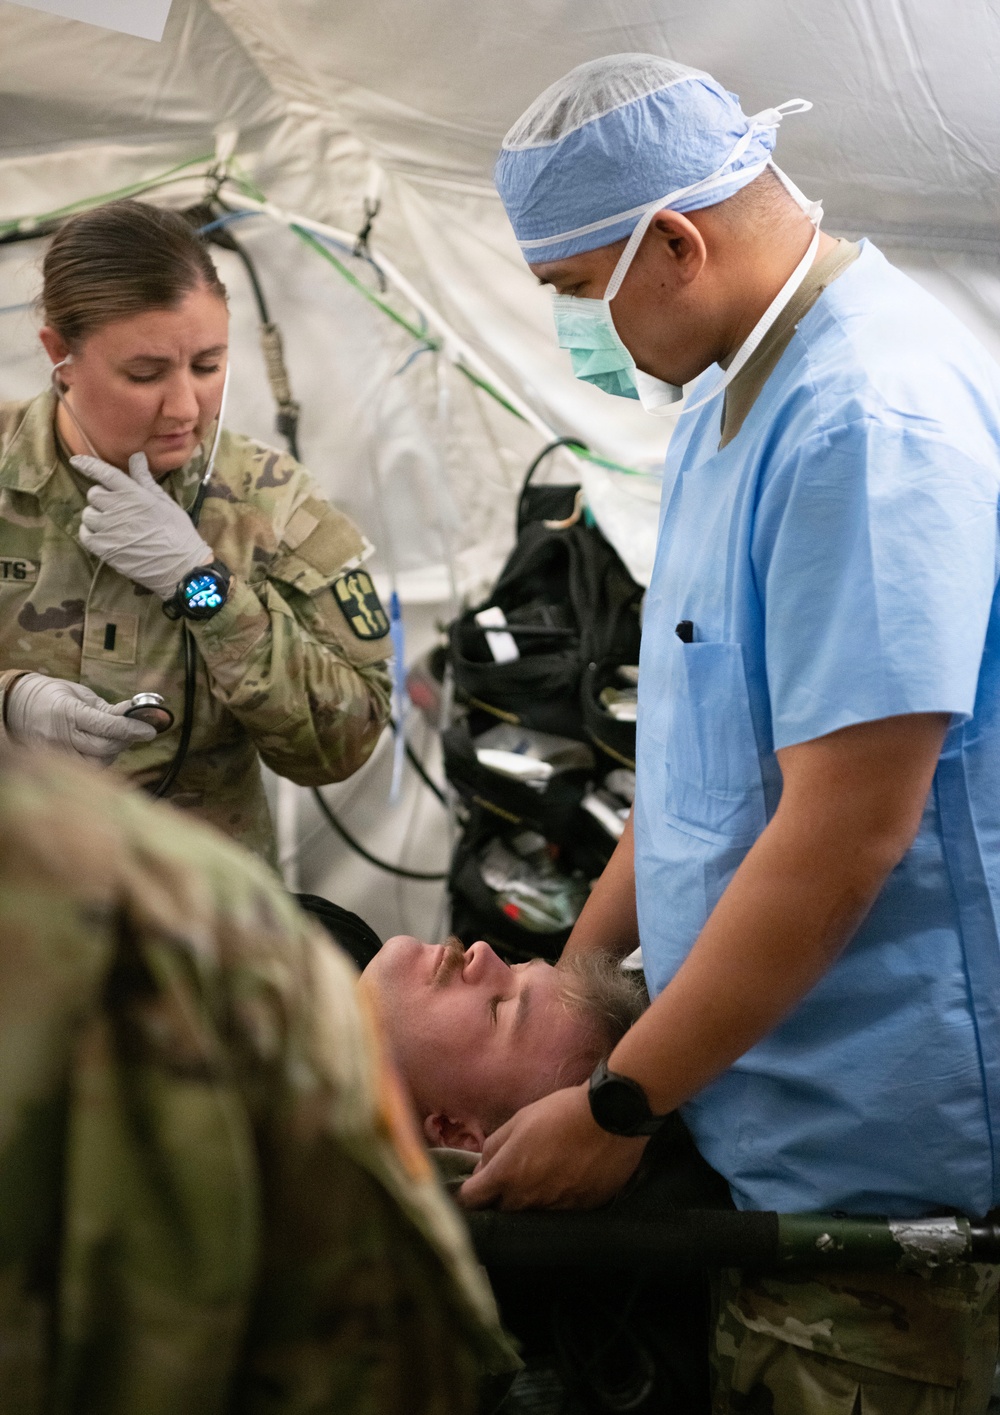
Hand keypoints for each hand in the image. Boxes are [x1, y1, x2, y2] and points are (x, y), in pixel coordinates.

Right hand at [5, 673, 156, 761]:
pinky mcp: (53, 765)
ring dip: (113, 753)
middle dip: (125, 740)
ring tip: (113, 739)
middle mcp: (61, 736)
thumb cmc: (51, 696)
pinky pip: (85, 770)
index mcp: (68, 712)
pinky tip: (101, 750)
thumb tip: (136, 714)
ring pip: (97, 763)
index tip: (150, 730)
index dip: (131, 729)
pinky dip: (99, 762)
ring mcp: (55, 753)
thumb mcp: (79, 694)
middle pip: (104, 748)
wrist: (16, 706)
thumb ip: (107, 708)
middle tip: (134, 731)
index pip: (106, 726)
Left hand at [74, 452, 211, 598]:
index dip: (87, 465)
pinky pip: (85, 534)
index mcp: (133, 494)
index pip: (104, 473)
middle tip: (117, 508)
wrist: (180, 565)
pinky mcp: (104, 548)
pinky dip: (91, 533)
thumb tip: (136, 456)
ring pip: (88, 514)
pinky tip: (104, 536)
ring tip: (112, 525)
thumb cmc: (177, 531)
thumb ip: (145, 479)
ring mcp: (108, 529)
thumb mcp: (164, 501)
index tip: (76, 461)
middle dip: (102, 498)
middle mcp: (117, 507)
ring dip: (97, 517)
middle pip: (94, 494)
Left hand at [457, 1084, 646, 1210]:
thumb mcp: (519, 1120)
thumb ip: (493, 1148)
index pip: (471, 1201)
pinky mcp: (581, 1212)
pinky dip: (557, 1201)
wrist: (611, 1117)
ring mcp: (555, 1211)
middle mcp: (527, 1201)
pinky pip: (559, 1213)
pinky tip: (567, 1180)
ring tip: (544, 1175)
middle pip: (501, 1211)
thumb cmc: (560, 1113)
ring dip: (530, 1200)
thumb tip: (482, 1169)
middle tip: (514, 1174)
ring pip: (531, 1214)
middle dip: (500, 1197)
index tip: (477, 1183)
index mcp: (506, 1176)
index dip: (470, 1191)